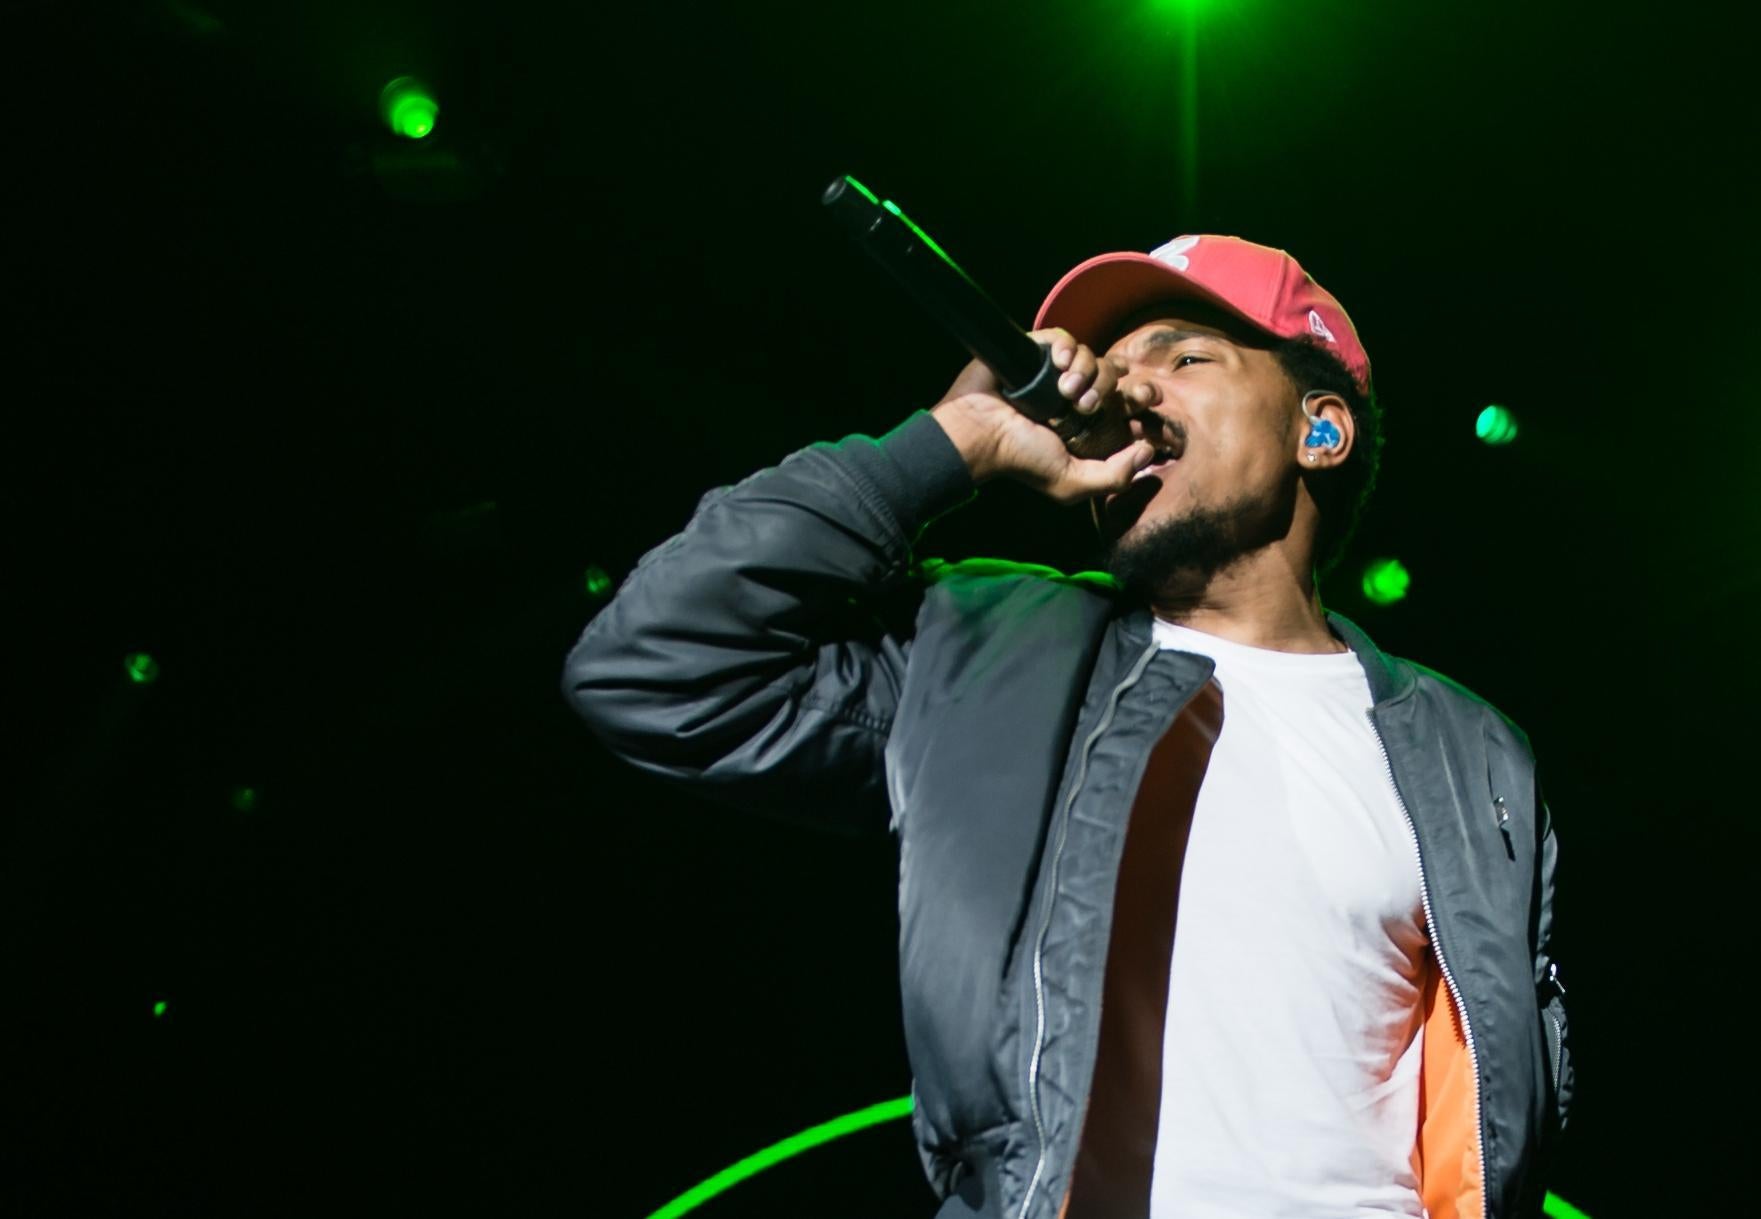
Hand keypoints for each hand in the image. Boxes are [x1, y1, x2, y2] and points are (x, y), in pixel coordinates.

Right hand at [929, 328, 1156, 504]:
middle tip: (1083, 405)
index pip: (1128, 400)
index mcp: (1089, 423)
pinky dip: (1067, 346)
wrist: (980, 433)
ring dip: (1085, 370)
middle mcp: (1076, 395)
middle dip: (1106, 386)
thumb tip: (1149, 448)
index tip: (1143, 399)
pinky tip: (1057, 362)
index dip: (1141, 395)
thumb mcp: (1073, 482)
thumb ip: (1116, 476)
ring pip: (1092, 354)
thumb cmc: (1021, 460)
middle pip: (1113, 374)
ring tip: (1063, 390)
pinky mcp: (1036, 352)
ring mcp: (1056, 373)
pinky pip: (1065, 337)